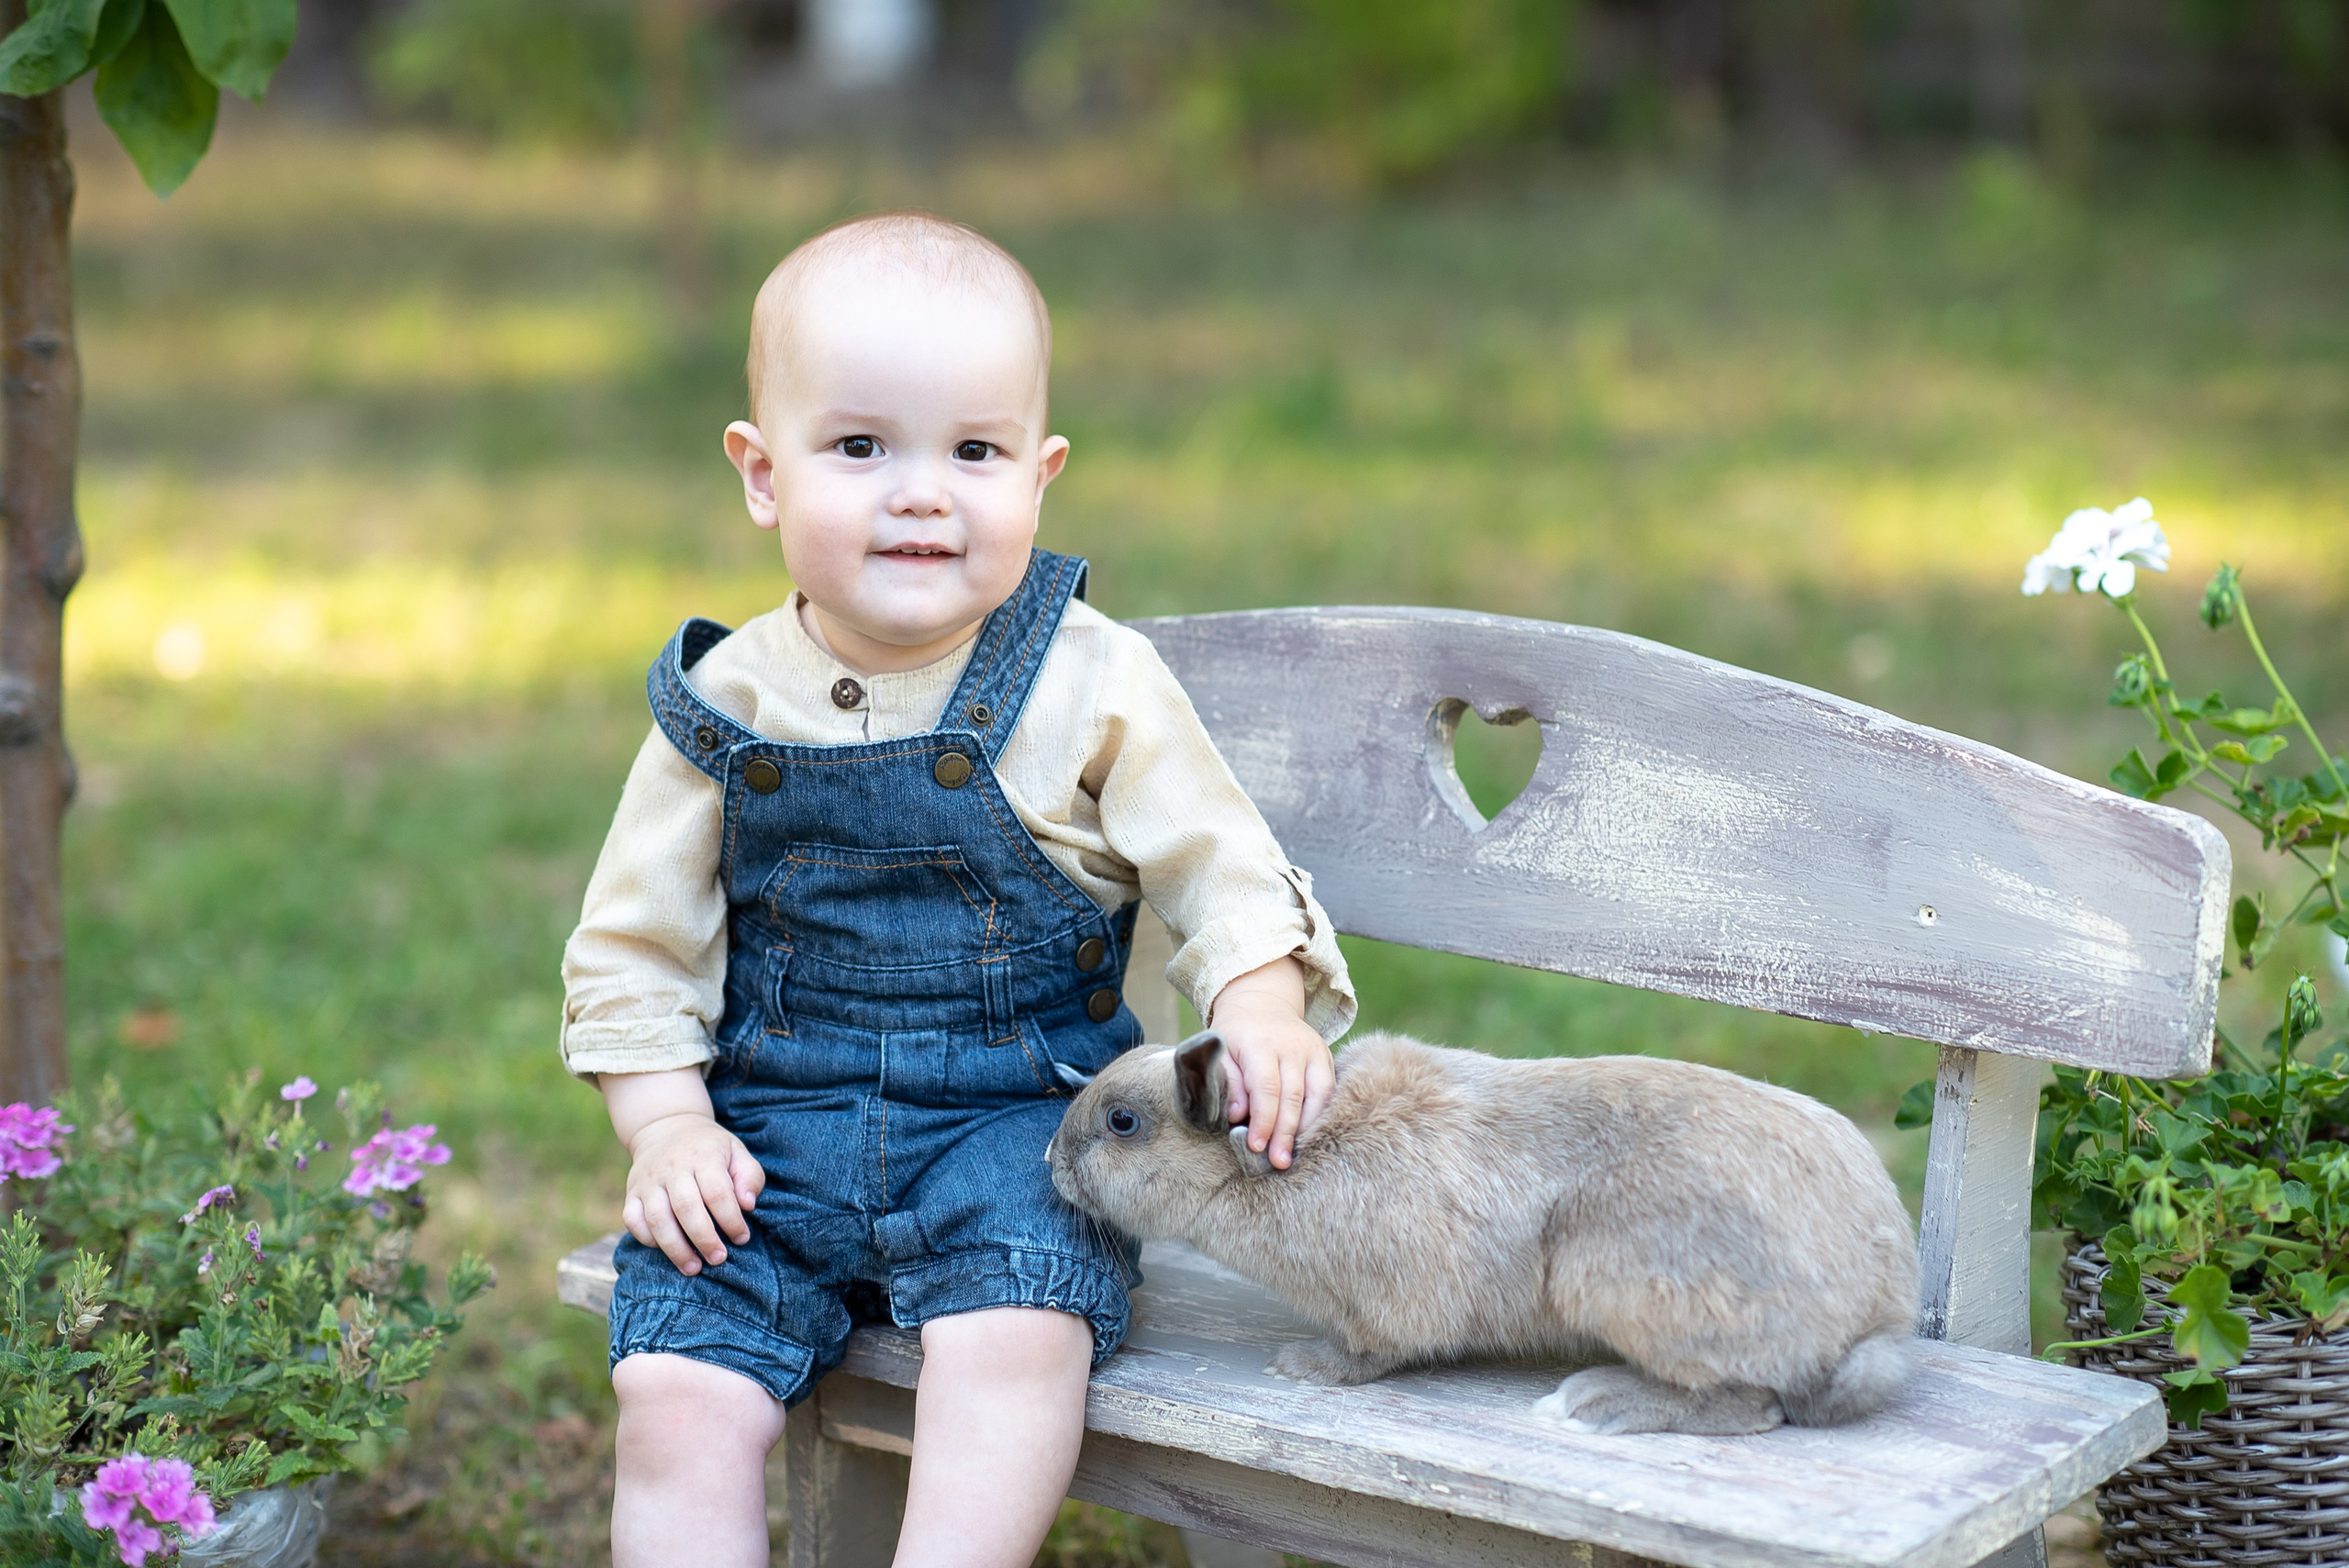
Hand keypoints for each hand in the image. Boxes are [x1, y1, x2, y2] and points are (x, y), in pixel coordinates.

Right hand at [600, 1067, 765, 1276]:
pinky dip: (646, 1238)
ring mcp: (648, 1180)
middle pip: (686, 1207)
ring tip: (693, 1268)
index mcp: (703, 1156)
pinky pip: (632, 1220)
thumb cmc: (710, 1148)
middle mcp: (672, 1167)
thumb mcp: (736, 1151)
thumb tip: (748, 1205)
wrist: (667, 1127)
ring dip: (675, 1247)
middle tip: (719, 1259)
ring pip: (657, 1218)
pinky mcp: (631, 1192)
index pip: (717, 1192)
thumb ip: (749, 1176)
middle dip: (704, 1238)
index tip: (742, 1238)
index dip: (731, 1219)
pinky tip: (665, 1249)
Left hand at [1209, 957, 1333, 1170]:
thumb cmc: (1235, 1035)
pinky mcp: (1326, 1056)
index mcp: (1261, 1043)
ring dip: (1307, 1129)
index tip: (1255, 1146)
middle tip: (1278, 1162)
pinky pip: (1329, 1091)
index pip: (1266, 1088)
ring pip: (1318, 1095)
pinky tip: (1310, 1136)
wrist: (1261, 1003)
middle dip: (1285, 1132)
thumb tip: (1237, 1115)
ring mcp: (1314, 1050)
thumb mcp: (1220, 1051)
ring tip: (1294, 1155)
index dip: (1263, 1120)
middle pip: (1293, 1096)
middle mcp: (1292, 1045)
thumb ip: (1229, 1082)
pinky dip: (1320, 1115)